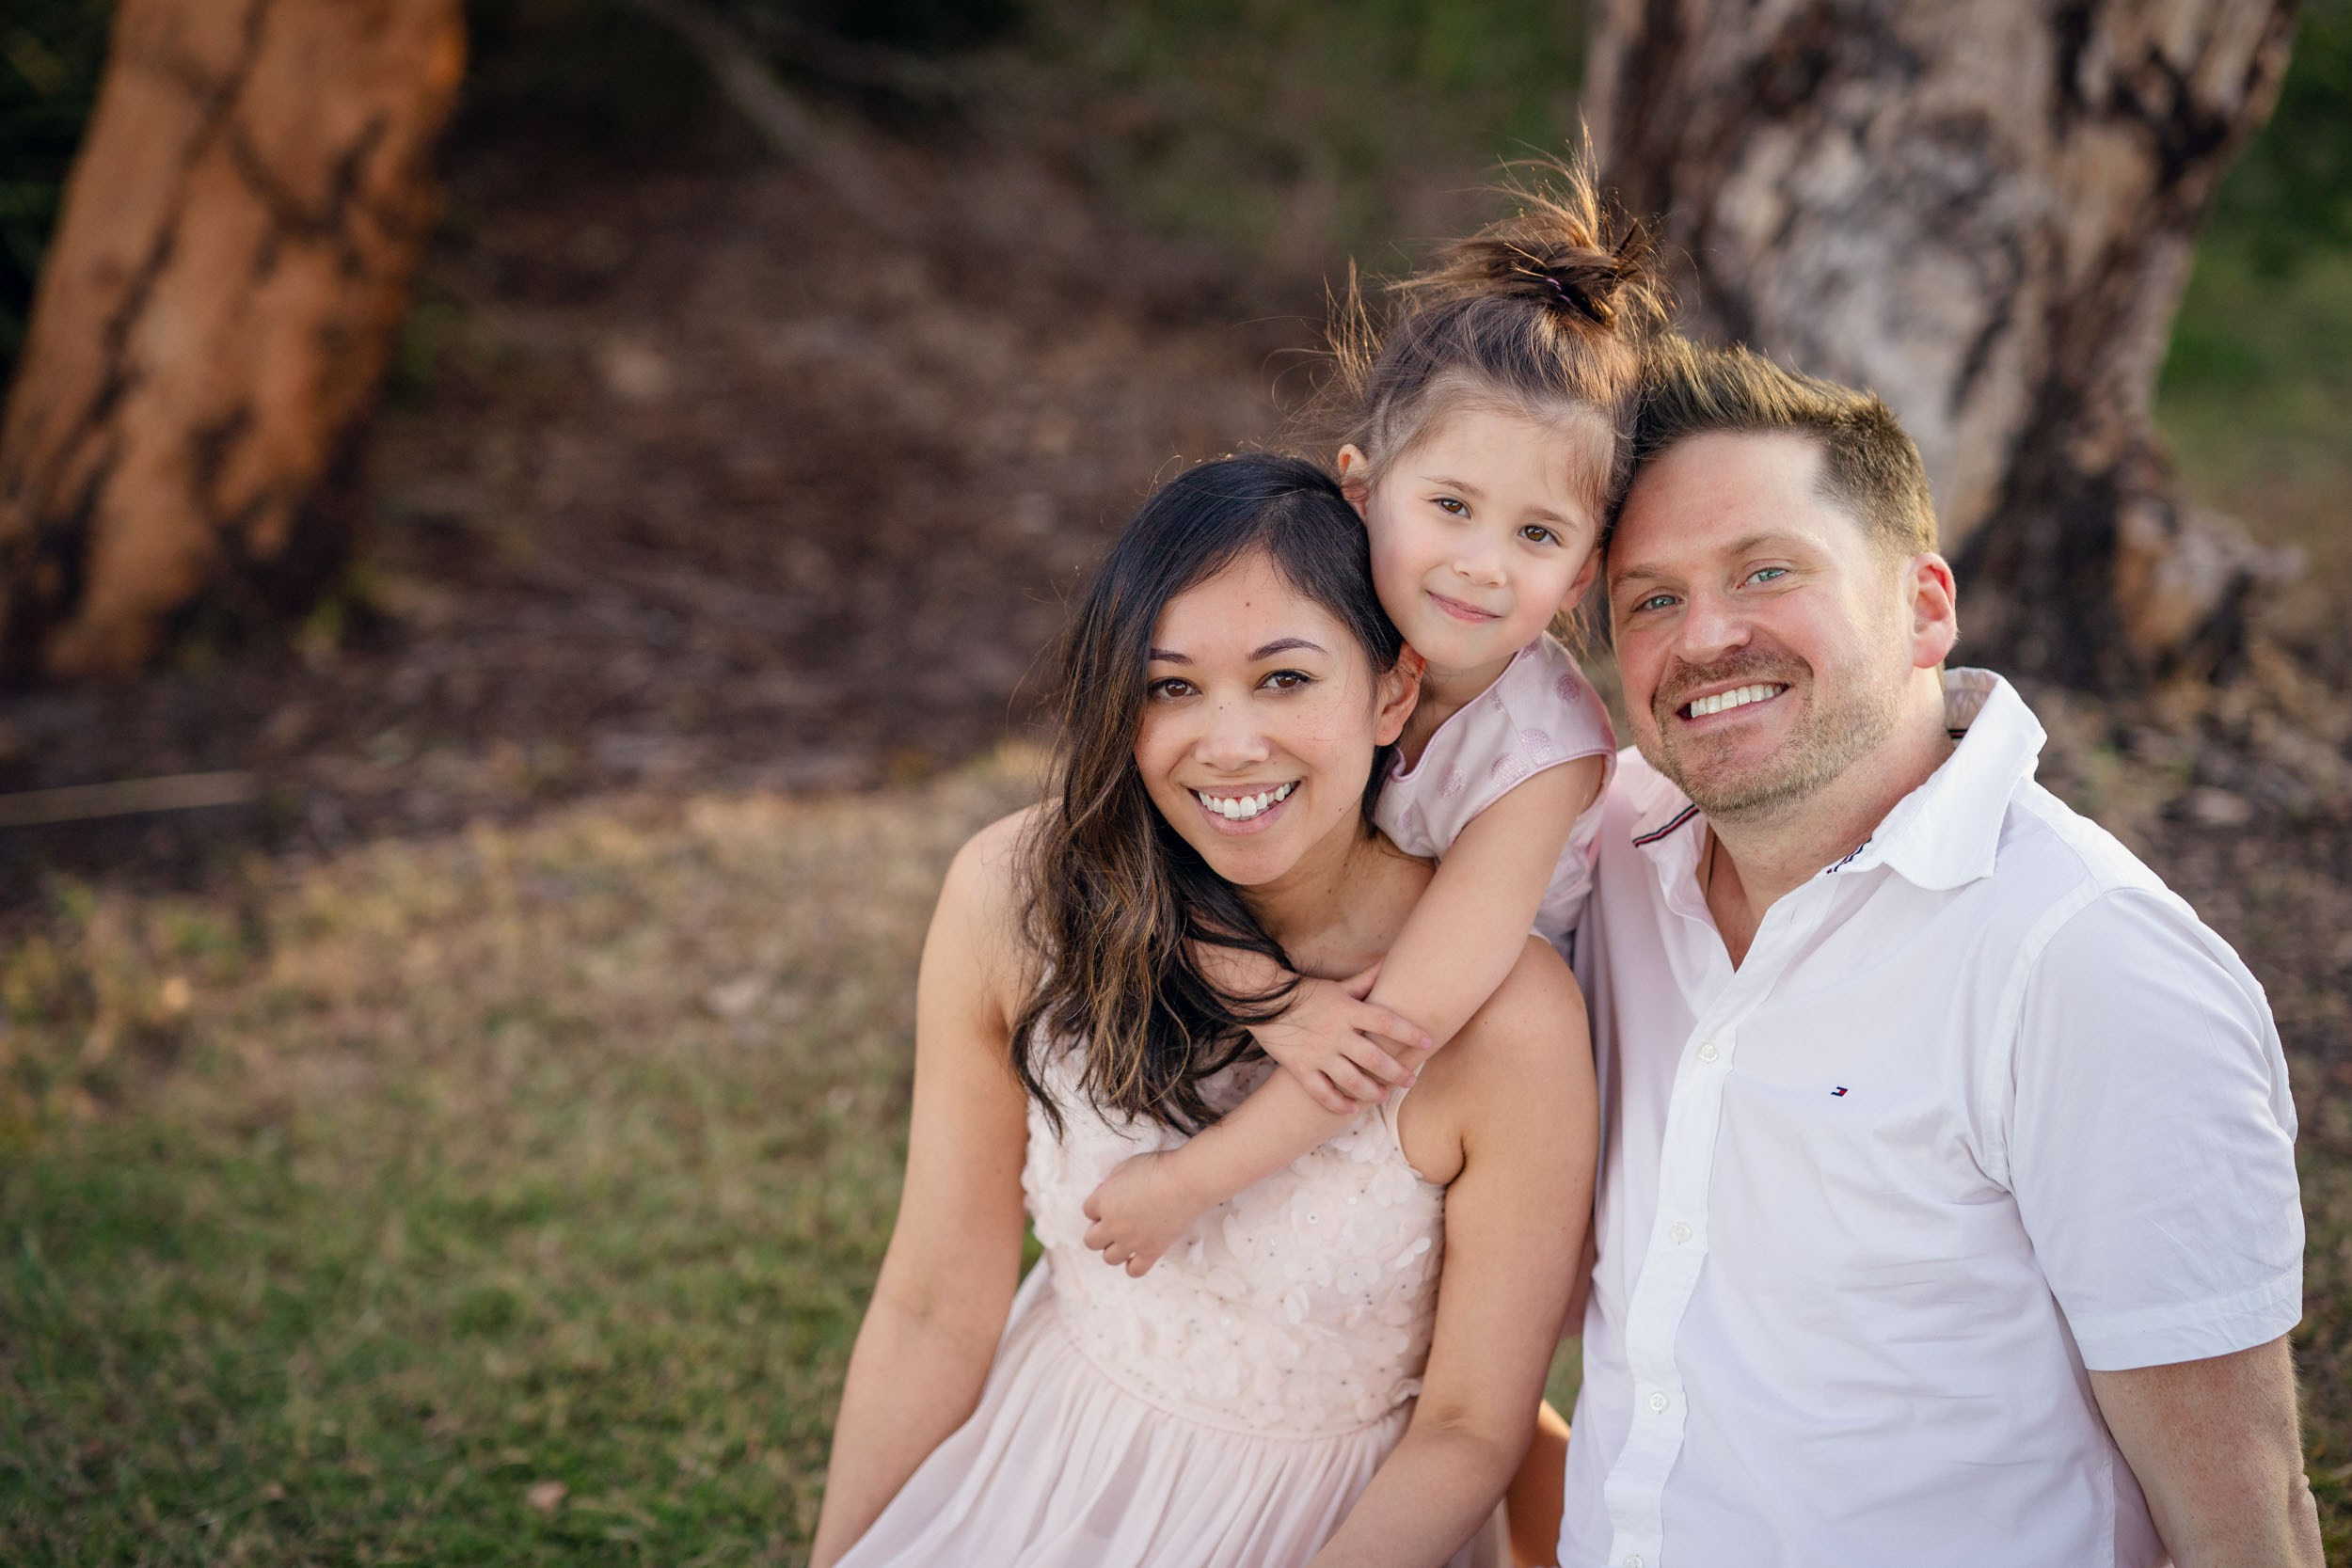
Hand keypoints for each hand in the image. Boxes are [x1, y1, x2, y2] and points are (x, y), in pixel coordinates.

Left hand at [1081, 1150, 1204, 1276]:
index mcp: (1103, 1201)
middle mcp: (1112, 1225)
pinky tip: (1138, 1255)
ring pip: (1109, 1258)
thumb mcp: (1126, 1166)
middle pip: (1091, 1241)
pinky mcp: (1151, 1251)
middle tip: (1114, 1224)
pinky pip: (1134, 1270)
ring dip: (1114, 1250)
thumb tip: (1108, 1193)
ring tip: (1126, 1240)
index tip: (1112, 1203)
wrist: (1186, 1181)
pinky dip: (1134, 1265)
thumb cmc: (1158, 1168)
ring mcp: (1131, 1241)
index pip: (1087, 1211)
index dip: (1099, 1207)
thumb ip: (1111, 1183)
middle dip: (1100, 1232)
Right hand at [1253, 964, 1431, 1114]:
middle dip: (1396, 1072)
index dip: (1409, 1032)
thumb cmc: (1307, 993)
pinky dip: (1338, 1103)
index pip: (1386, 1022)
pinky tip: (1352, 1109)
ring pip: (1351, 1080)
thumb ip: (1366, 979)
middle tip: (1410, 1081)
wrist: (1263, 1001)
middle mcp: (1336, 1033)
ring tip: (1384, 1096)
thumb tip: (1390, 960)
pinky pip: (1322, 1092)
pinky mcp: (1300, 1068)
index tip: (1427, 1041)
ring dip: (1372, 1091)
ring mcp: (1318, 1053)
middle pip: (1374, 1058)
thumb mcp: (1338, 986)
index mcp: (1348, 1011)